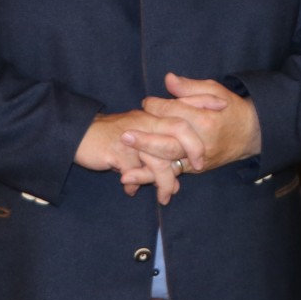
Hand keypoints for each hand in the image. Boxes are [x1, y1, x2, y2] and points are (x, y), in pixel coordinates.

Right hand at [75, 109, 204, 194]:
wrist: (78, 134)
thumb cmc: (111, 134)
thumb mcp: (138, 129)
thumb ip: (159, 139)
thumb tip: (177, 167)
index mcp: (152, 115)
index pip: (182, 107)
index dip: (202, 103)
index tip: (222, 106)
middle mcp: (145, 123)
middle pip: (177, 129)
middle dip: (192, 147)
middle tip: (199, 166)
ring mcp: (132, 138)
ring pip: (157, 157)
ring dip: (164, 179)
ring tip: (166, 195)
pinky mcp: (116, 152)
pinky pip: (133, 170)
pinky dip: (136, 182)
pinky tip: (133, 191)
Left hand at [126, 73, 262, 173]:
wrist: (252, 134)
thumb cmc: (231, 109)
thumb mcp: (216, 91)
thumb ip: (191, 87)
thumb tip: (168, 79)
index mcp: (206, 120)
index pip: (176, 113)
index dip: (158, 106)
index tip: (146, 102)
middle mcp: (202, 142)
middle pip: (170, 143)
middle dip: (146, 140)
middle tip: (125, 135)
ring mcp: (198, 159)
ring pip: (169, 163)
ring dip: (145, 166)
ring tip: (123, 169)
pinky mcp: (195, 169)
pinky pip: (172, 174)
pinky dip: (153, 178)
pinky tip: (134, 180)